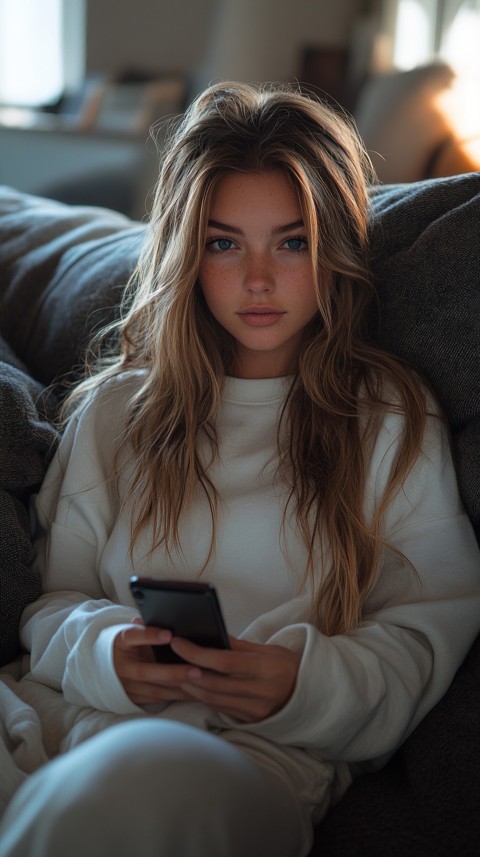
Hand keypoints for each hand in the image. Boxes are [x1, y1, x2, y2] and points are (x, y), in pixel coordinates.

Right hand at [113, 621, 199, 705]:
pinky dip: (176, 696)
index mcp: (121, 642)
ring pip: (155, 690)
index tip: (169, 635)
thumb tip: (166, 621)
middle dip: (173, 672)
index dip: (150, 635)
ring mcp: (126, 686)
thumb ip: (146, 627)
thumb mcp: (131, 631)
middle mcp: (122, 666)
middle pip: (147, 671)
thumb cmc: (125, 644)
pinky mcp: (133, 698)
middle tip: (197, 670)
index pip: (133, 636)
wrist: (101, 666)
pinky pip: (158, 699)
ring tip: (201, 685)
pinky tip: (194, 694)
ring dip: (179, 689)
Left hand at [171, 635, 300, 722]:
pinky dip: (201, 696)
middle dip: (185, 670)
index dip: (197, 653)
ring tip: (173, 670)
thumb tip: (209, 634)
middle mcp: (259, 693)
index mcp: (265, 669)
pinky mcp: (248, 722)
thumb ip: (237, 645)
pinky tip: (190, 686)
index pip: (224, 662)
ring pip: (211, 699)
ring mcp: (253, 711)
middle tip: (167, 657)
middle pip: (213, 683)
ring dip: (188, 686)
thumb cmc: (286, 666)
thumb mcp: (267, 650)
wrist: (309, 696)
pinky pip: (218, 708)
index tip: (177, 642)